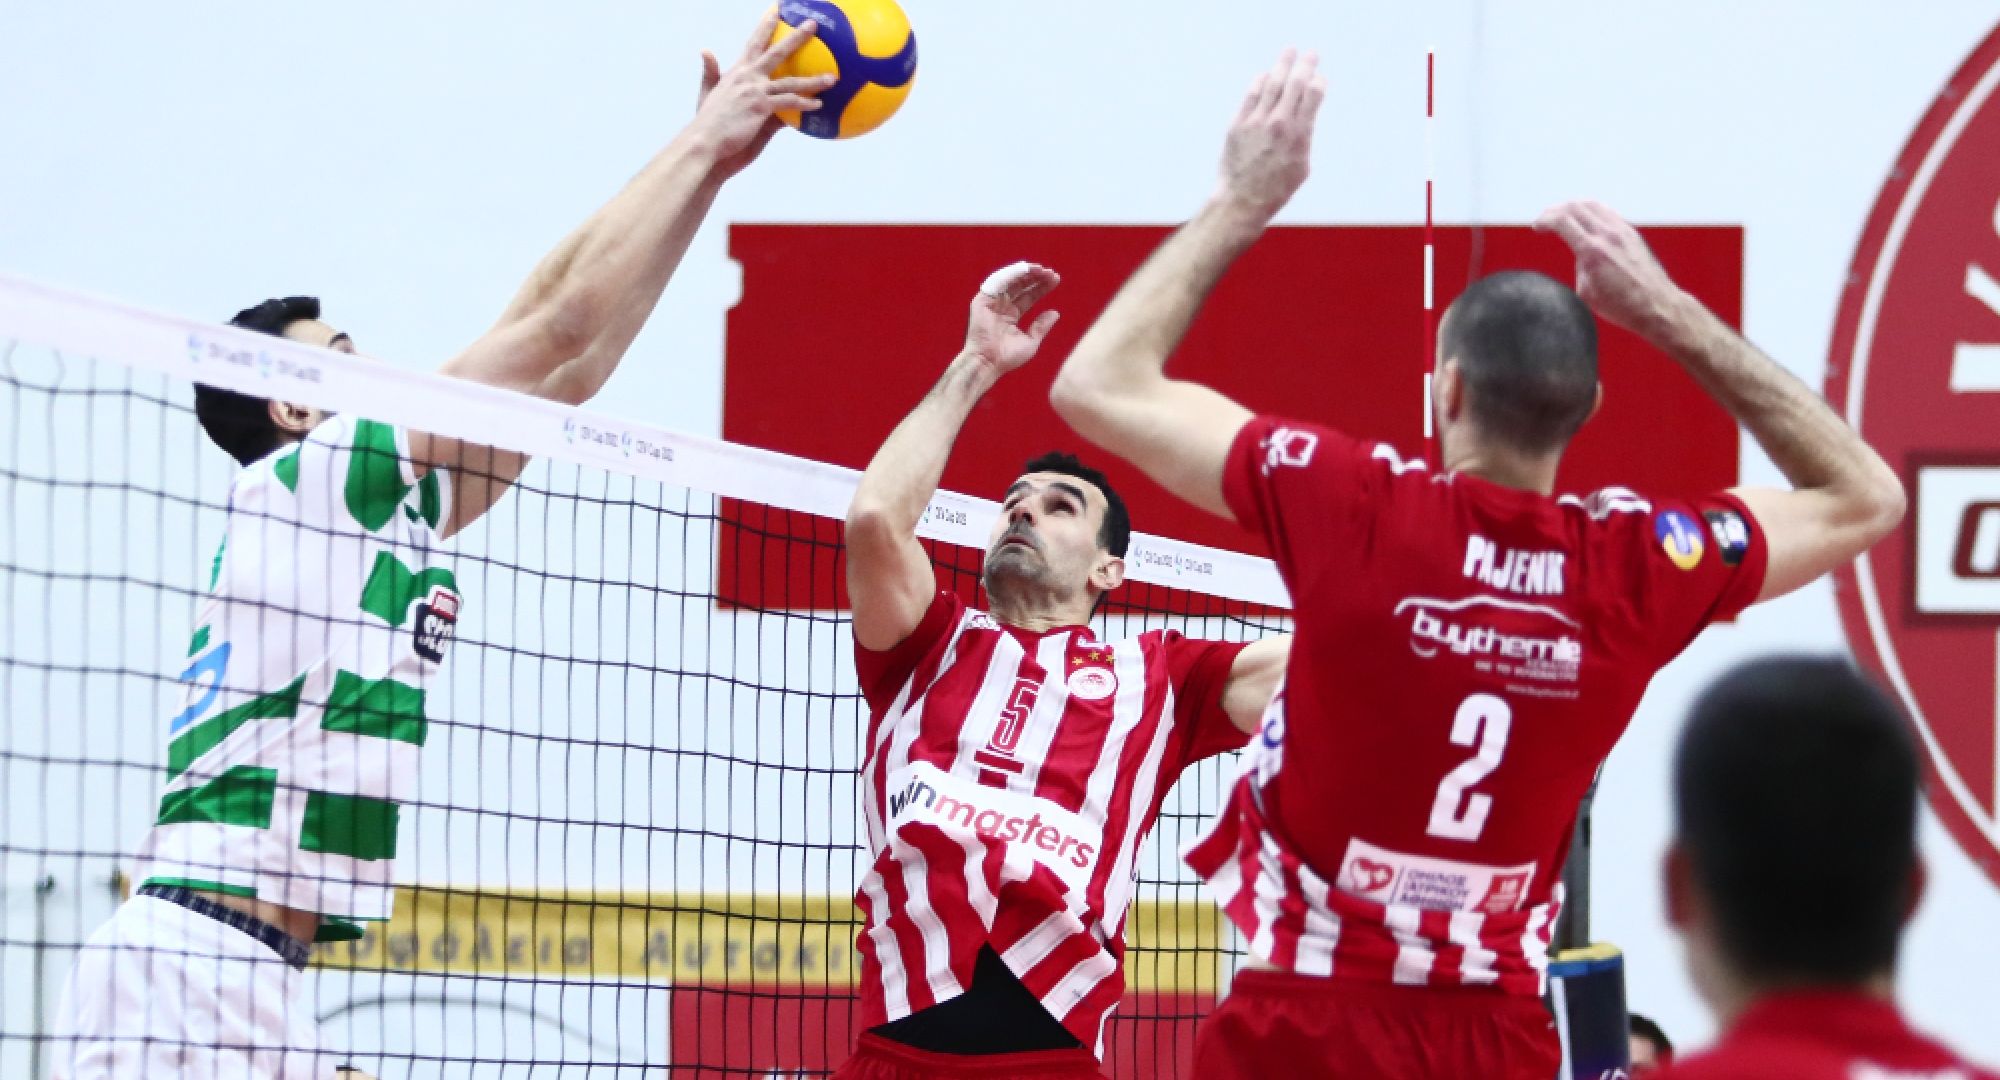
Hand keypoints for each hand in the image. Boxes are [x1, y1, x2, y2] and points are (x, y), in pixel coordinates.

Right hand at [692, 12, 837, 178]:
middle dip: (796, 37)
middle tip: (813, 24)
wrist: (704, 140)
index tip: (776, 12)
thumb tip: (705, 49)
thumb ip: (711, 71)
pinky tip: (818, 106)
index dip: (765, 27)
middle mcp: (747, 77)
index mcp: (736, 72)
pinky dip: (804, 104)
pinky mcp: (761, 108)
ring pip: (790, 81)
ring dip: (814, 80)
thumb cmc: (707, 122)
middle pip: (776, 52)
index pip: (754, 44)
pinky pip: (788, 103)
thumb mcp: (707, 92)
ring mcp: (755, 91)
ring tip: (832, 78)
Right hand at [962, 263, 1061, 377]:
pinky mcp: (982, 300)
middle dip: (1036, 277)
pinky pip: (997, 282)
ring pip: (1010, 280)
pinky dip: (1012, 274)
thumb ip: (1041, 326)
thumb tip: (1055, 313)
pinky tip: (1026, 270)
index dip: (1041, 287)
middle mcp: (1001, 306)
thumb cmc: (1007, 357)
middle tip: (1050, 272)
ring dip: (1025, 272)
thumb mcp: (1030, 341)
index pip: (1029, 296)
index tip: (1056, 279)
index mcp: (1011, 315)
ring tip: (1041, 269)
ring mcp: (991, 302)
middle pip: (1021, 285)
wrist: (988, 362)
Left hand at [1216, 49, 1325, 224]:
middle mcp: (1279, 124)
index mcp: (1300, 135)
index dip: (1319, 82)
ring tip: (1289, 52)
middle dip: (1305, 65)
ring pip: (1272, 83)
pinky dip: (1261, 82)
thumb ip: (1305, 137)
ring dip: (1283, 64)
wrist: (1242, 200)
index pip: (1313, 95)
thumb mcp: (1302, 166)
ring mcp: (1257, 122)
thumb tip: (1306, 117)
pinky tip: (1266, 75)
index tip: (1320, 78)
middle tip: (1311, 54)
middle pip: (1295, 83)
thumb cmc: (1275, 189)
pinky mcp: (1238, 124)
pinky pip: (1251, 95)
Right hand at [1534, 200, 1688, 340]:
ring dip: (1572, 206)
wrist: (1655, 306)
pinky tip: (1585, 218)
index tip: (1537, 226)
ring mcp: (1622, 231)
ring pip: (1592, 204)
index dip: (1544, 220)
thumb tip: (1580, 254)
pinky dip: (1590, 210)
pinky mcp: (1631, 233)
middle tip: (1544, 219)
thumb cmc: (1621, 306)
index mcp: (1593, 251)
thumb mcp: (1586, 292)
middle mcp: (1608, 236)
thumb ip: (1579, 266)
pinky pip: (1607, 211)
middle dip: (1554, 210)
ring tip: (1562, 215)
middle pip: (1574, 207)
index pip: (1562, 221)